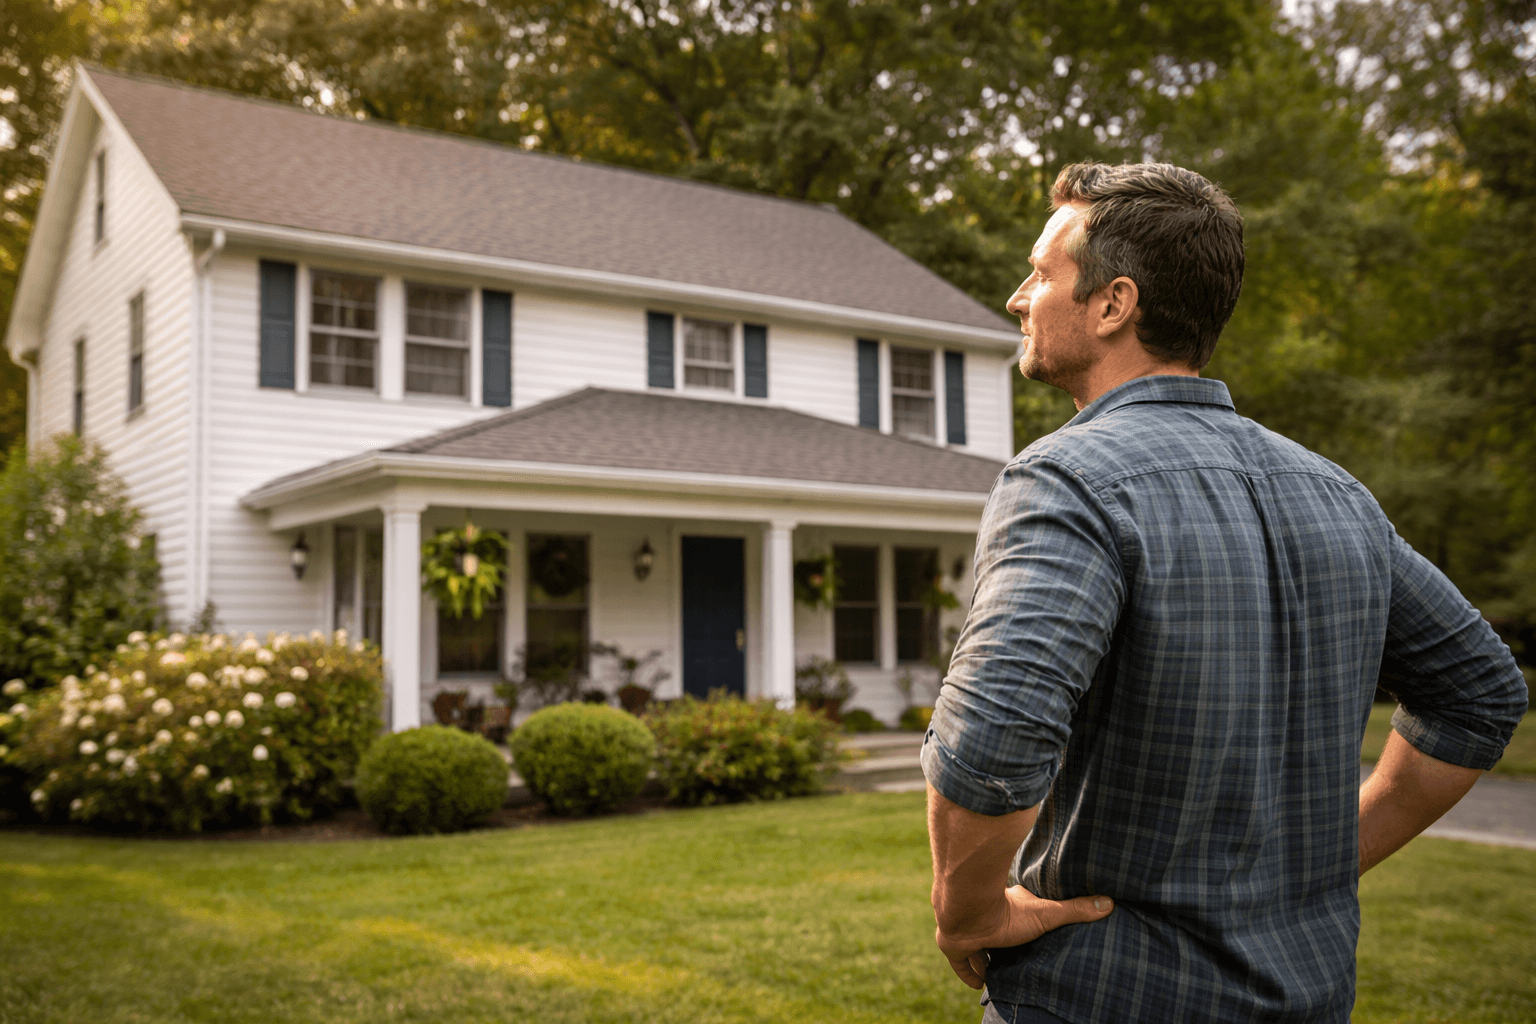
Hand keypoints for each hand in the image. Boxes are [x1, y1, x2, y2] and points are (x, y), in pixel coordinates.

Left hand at [935, 885, 1113, 988]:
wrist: (969, 913)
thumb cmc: (1008, 912)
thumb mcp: (1047, 914)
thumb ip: (1075, 910)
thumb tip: (1109, 902)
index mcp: (1008, 905)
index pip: (1016, 914)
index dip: (1021, 924)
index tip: (1029, 932)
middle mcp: (985, 916)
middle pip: (996, 933)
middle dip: (1002, 945)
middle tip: (1014, 959)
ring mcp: (968, 932)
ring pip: (977, 947)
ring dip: (985, 958)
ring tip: (998, 972)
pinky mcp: (954, 947)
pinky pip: (961, 963)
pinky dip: (969, 972)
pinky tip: (978, 983)